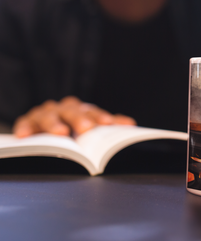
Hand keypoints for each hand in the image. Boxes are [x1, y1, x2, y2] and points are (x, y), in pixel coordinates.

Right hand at [13, 96, 135, 137]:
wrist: (41, 128)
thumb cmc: (71, 127)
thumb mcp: (89, 126)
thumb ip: (109, 125)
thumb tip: (132, 125)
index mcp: (81, 109)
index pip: (92, 111)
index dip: (100, 117)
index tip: (108, 124)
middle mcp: (64, 109)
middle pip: (72, 111)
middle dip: (80, 119)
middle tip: (86, 129)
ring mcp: (45, 114)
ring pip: (49, 115)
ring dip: (54, 123)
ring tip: (60, 133)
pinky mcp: (27, 122)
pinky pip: (25, 123)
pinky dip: (25, 128)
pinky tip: (26, 135)